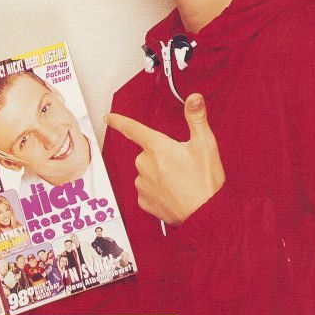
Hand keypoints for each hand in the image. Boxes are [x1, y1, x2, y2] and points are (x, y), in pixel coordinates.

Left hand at [105, 93, 224, 224]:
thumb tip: (194, 98)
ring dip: (159, 173)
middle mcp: (145, 164)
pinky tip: (173, 193)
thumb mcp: (205, 144)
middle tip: (181, 165)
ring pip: (147, 171)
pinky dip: (158, 190)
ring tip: (180, 181)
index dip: (119, 121)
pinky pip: (147, 189)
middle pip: (147, 152)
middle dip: (160, 156)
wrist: (206, 216)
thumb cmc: (204, 182)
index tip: (109, 117)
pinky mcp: (143, 201)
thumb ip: (196, 118)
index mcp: (158, 147)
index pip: (132, 129)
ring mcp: (142, 184)